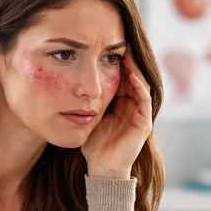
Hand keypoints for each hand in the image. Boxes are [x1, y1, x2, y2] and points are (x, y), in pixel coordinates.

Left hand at [81, 51, 152, 178]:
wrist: (102, 168)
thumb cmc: (92, 145)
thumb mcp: (86, 115)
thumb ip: (83, 100)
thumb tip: (65, 81)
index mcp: (120, 103)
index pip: (121, 77)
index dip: (115, 62)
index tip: (105, 46)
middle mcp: (132, 106)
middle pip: (132, 76)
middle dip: (126, 60)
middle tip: (118, 42)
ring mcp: (140, 114)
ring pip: (140, 84)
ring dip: (134, 68)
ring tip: (126, 53)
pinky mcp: (144, 123)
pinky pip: (144, 99)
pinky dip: (139, 85)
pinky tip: (131, 74)